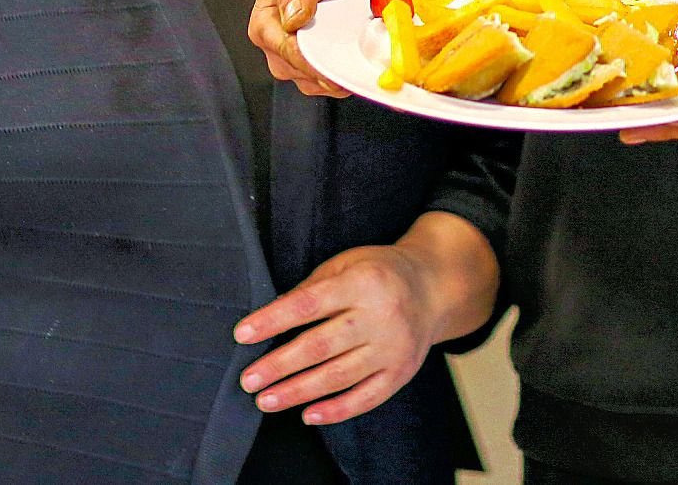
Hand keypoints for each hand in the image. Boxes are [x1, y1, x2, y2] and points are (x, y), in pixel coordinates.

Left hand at [233, 214, 497, 424]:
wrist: (435, 287)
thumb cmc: (381, 272)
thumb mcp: (347, 263)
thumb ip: (311, 289)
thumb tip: (269, 317)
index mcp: (364, 281)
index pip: (309, 303)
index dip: (273, 320)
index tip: (242, 334)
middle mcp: (382, 316)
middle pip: (321, 346)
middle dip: (279, 365)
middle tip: (248, 379)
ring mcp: (394, 347)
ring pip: (339, 376)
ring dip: (298, 392)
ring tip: (266, 400)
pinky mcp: (402, 372)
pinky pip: (366, 398)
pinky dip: (336, 410)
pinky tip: (308, 414)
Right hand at [251, 0, 376, 96]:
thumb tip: (293, 18)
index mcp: (265, 18)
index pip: (281, 47)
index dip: (306, 57)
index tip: (330, 59)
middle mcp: (278, 41)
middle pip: (298, 71)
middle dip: (326, 70)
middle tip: (355, 58)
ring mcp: (300, 55)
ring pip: (316, 82)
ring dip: (339, 75)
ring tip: (362, 56)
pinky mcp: (323, 61)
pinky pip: (333, 81)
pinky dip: (349, 74)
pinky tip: (362, 61)